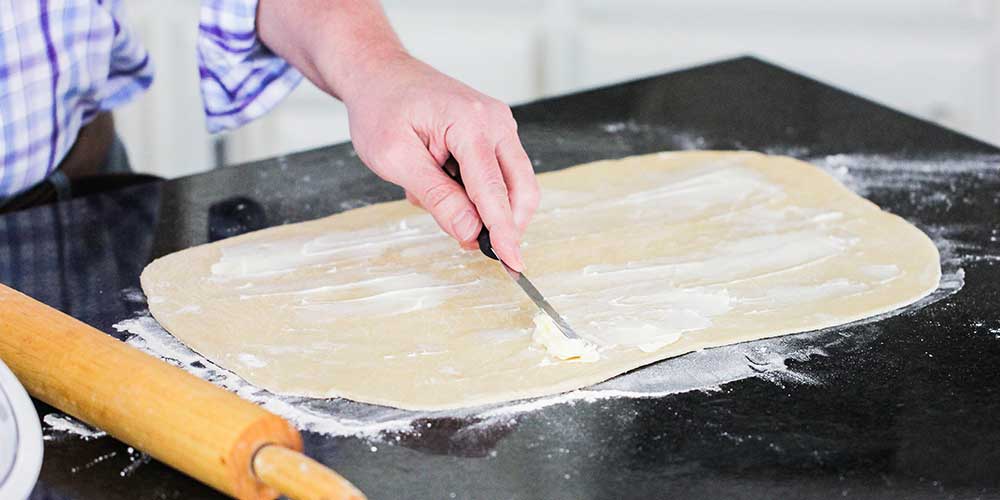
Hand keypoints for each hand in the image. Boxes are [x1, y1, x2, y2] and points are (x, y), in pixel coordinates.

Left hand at [341, 52, 538, 270]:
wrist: (380, 74)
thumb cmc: (381, 109)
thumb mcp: (396, 159)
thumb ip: (436, 196)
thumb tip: (469, 232)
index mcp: (470, 122)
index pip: (494, 189)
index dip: (503, 231)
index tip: (514, 263)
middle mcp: (495, 121)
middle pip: (521, 188)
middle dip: (504, 223)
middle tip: (468, 243)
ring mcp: (499, 125)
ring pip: (514, 184)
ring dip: (484, 206)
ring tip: (436, 195)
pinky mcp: (495, 132)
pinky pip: (500, 174)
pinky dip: (479, 191)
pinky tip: (443, 181)